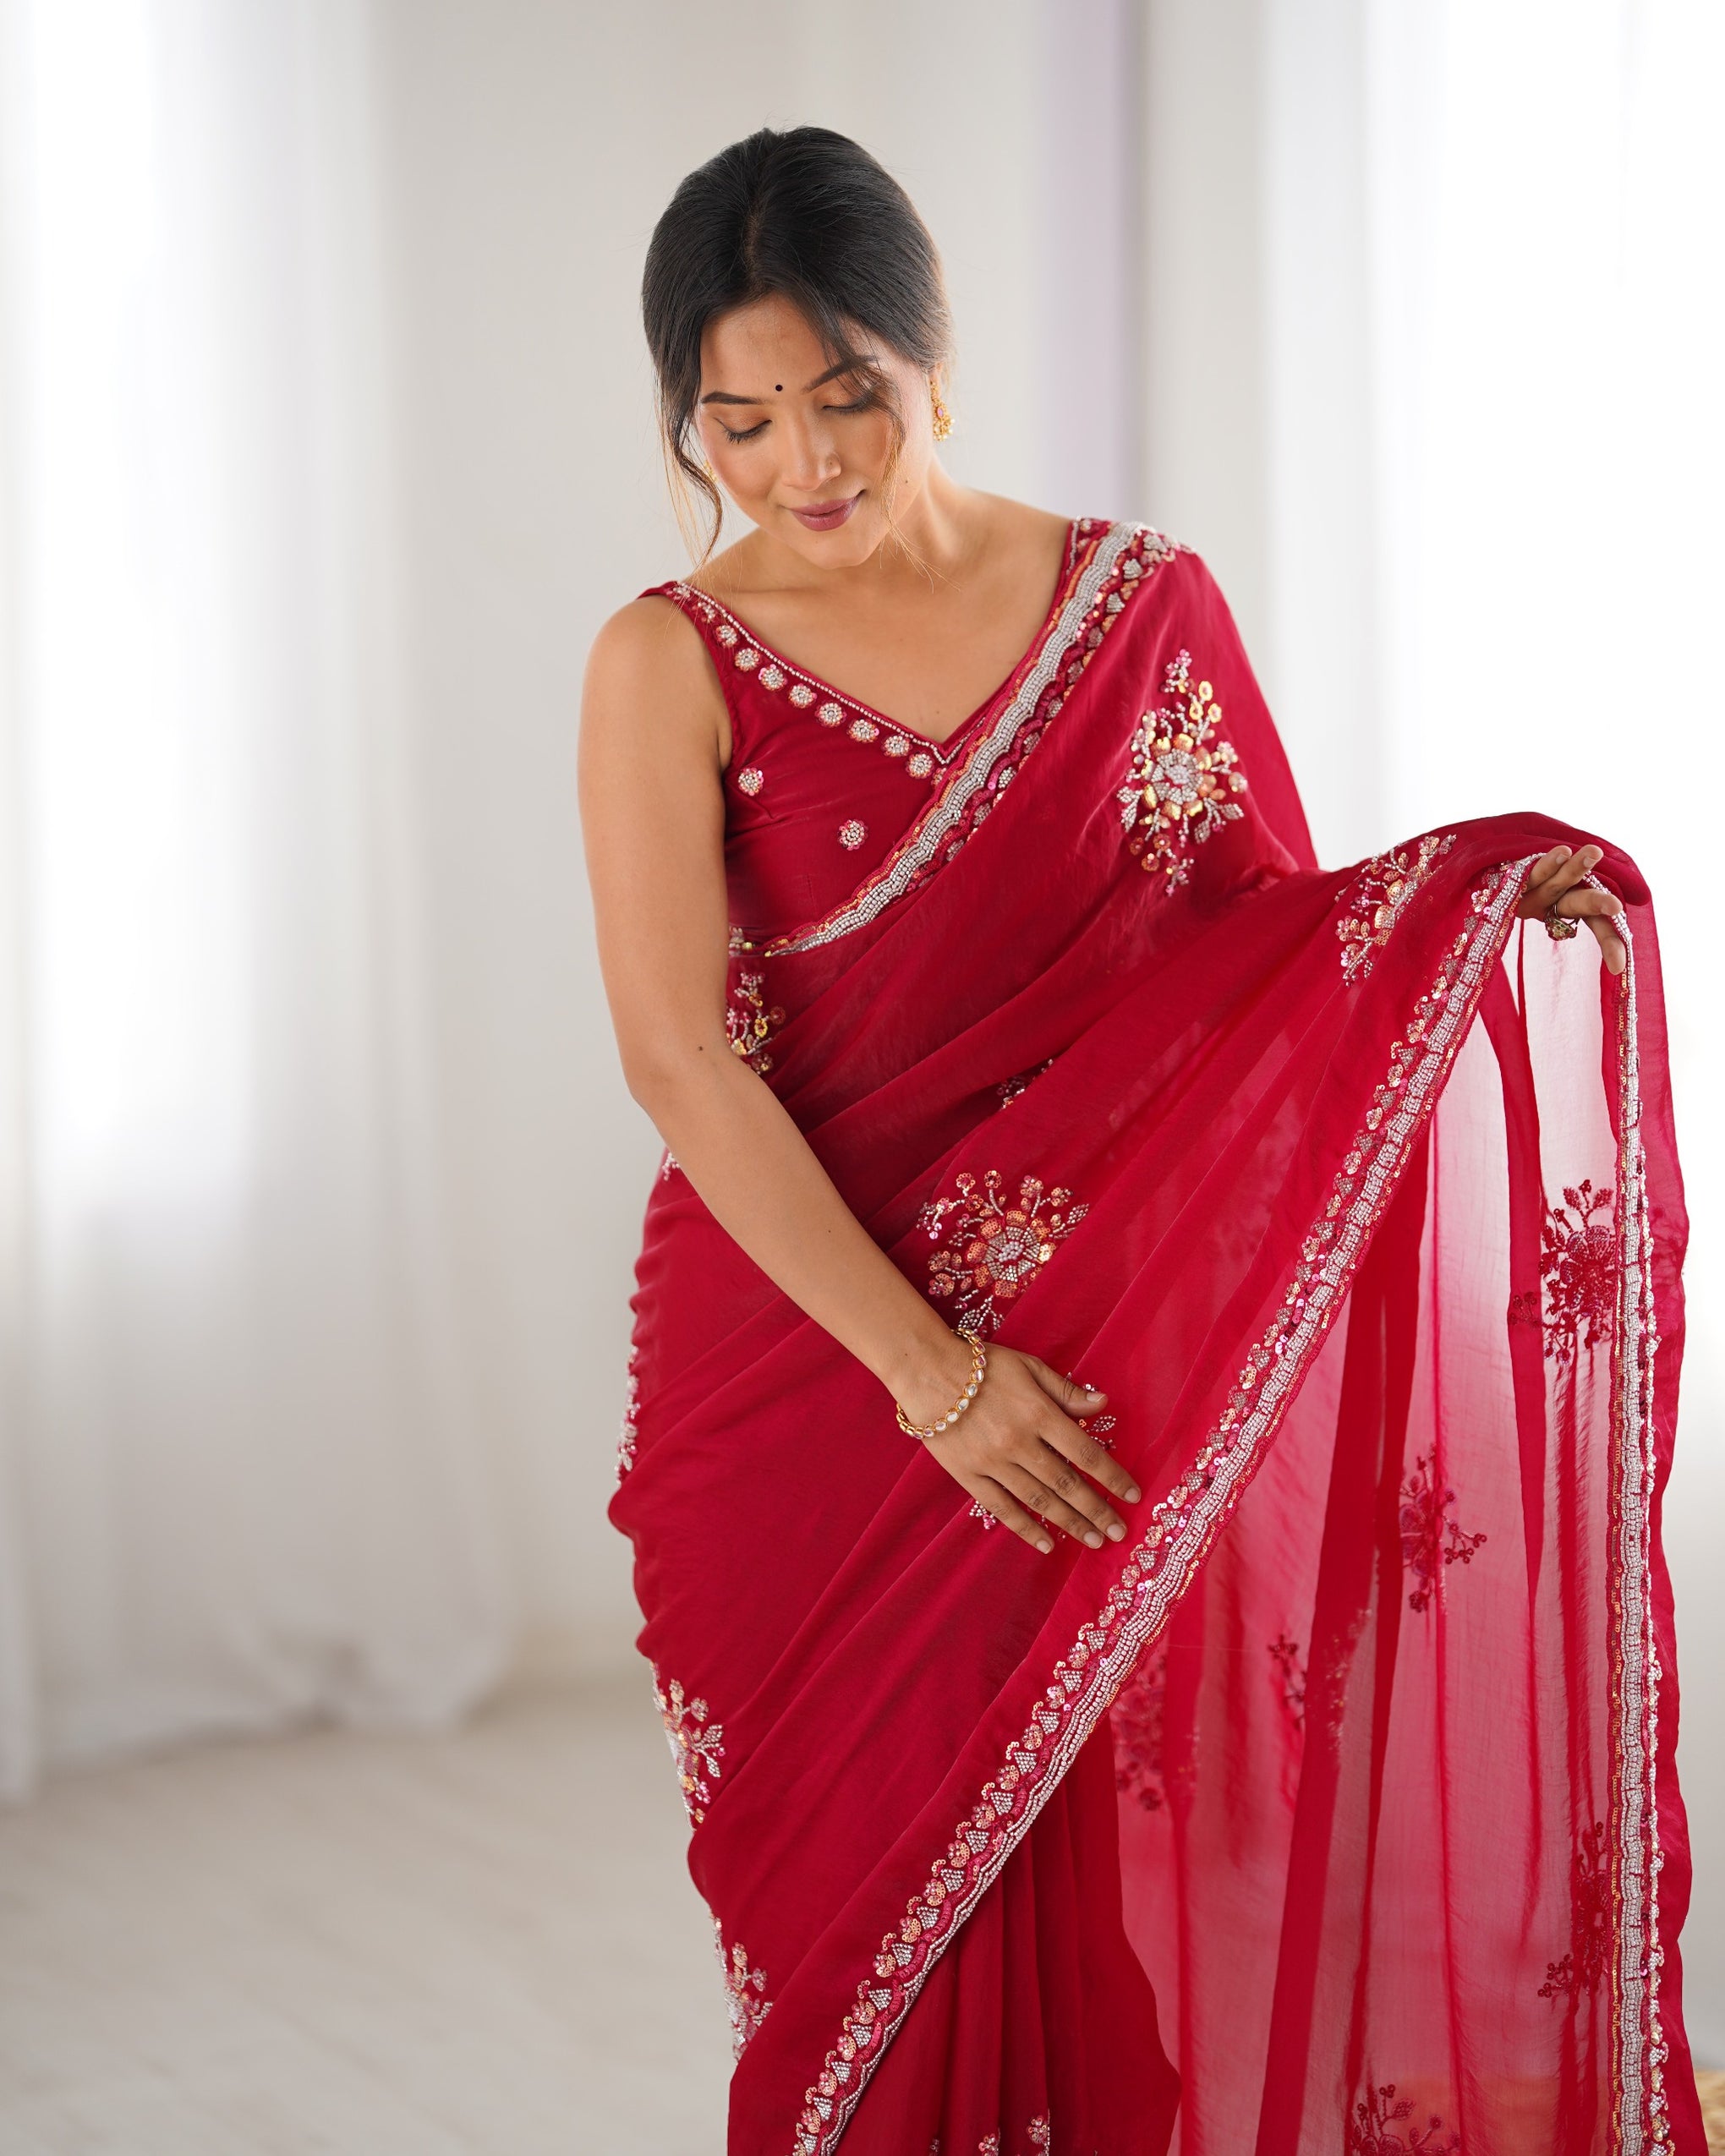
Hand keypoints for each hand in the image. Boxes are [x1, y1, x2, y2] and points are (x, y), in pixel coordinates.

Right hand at [901, 1336, 1140, 1554]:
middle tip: (1119, 1532)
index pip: (1086, 1453)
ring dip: (1070, 1523)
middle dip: (1097, 1510)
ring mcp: (994, 1463)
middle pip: (1067, 1484)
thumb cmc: (982, 1365)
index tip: (1133, 1496)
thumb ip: (1066, 1391)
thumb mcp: (1030, 1367)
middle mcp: (1020, 1443)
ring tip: (1094, 1540)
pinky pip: (1002, 1508)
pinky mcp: (970, 1476)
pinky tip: (1047, 1545)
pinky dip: (1026, 1529)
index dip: (1113, 1477)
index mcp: (1039, 1414)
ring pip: (1040, 1500)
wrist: (927, 1373)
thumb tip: (1103, 1405)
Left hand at [1516, 844, 1626, 975]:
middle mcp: (1554, 901)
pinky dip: (1548, 863)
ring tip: (1595, 852)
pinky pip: (1531, 873)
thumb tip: (1622, 913)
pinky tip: (1563, 851)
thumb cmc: (1532, 884)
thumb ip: (1588, 897)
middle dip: (1598, 904)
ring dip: (1576, 868)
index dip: (1610, 944)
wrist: (1484, 876)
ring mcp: (1532, 891)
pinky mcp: (1514, 880)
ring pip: (1556, 882)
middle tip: (1616, 907)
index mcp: (1572, 906)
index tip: (1619, 967)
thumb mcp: (1563, 892)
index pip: (1598, 924)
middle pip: (1579, 903)